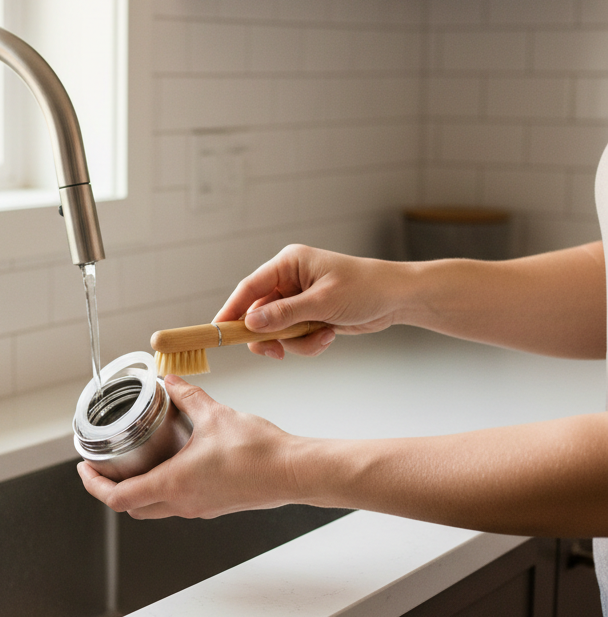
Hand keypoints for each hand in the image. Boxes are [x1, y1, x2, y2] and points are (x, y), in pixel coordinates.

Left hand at [76, 375, 301, 518]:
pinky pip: (178, 503)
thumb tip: (171, 381)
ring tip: (135, 462)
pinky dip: (164, 488)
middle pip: (131, 508)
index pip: (117, 497)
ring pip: (155, 508)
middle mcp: (182, 503)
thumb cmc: (260, 452)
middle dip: (111, 489)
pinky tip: (172, 463)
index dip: (93, 485)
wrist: (294, 472)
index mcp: (173, 484)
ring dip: (138, 490)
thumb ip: (187, 396)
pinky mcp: (214, 506)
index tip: (85, 468)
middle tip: (105, 466)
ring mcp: (199, 508)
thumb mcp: (215, 414)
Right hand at [214, 244, 408, 358]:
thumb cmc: (365, 288)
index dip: (232, 309)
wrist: (397, 298)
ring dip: (296, 341)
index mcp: (288, 264)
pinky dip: (307, 343)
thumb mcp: (322, 302)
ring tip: (321, 337)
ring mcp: (298, 299)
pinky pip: (293, 336)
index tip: (219, 330)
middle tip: (276, 352)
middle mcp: (289, 280)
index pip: (249, 287)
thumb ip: (284, 314)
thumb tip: (250, 323)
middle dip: (270, 335)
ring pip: (276, 330)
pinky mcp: (307, 315)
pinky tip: (328, 336)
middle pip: (258, 314)